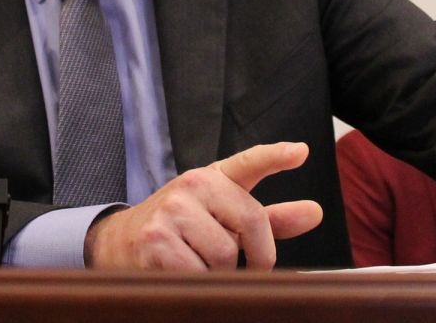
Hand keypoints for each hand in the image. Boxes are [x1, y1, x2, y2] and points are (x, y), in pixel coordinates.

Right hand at [84, 141, 322, 269]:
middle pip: (250, 224)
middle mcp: (192, 186)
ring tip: (197, 263)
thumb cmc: (182, 230)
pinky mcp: (154, 242)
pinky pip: (199, 274)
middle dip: (255, 255)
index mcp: (212, 177)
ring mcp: (171, 212)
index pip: (248, 162)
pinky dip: (197, 283)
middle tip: (244, 264)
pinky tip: (180, 273)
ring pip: (225, 255)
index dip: (275, 156)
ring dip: (219, 273)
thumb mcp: (223, 217)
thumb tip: (315, 213)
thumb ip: (270, 218)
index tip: (300, 152)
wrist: (119, 243)